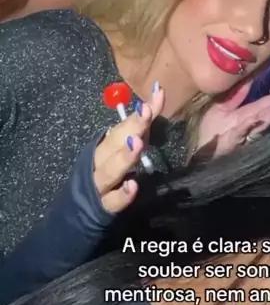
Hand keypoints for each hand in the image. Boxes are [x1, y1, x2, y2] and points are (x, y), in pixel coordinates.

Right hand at [93, 88, 164, 212]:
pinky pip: (112, 201)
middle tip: (146, 111)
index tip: (155, 96)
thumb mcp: (121, 150)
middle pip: (114, 143)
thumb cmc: (104, 173)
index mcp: (105, 145)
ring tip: (137, 144)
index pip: (123, 124)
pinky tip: (132, 186)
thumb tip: (158, 94)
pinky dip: (121, 195)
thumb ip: (139, 128)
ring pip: (111, 170)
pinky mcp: (103, 207)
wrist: (75, 210)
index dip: (138, 113)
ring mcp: (100, 184)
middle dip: (131, 127)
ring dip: (123, 156)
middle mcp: (100, 161)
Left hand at [196, 81, 269, 157]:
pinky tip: (257, 118)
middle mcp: (247, 125)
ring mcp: (241, 135)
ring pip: (260, 123)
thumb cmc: (207, 133)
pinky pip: (240, 133)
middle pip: (267, 113)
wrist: (195, 154)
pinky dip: (249, 126)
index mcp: (245, 115)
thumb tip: (248, 80)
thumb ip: (234, 96)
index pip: (265, 104)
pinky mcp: (231, 144)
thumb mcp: (220, 109)